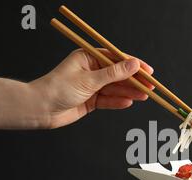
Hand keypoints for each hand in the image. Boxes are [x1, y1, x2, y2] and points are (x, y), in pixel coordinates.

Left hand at [31, 49, 154, 128]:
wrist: (40, 109)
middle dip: (134, 81)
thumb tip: (133, 64)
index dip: (133, 65)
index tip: (148, 71)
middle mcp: (91, 71)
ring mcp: (91, 86)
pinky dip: (118, 102)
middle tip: (150, 86)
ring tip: (144, 96)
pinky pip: (108, 100)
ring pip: (115, 88)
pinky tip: (129, 102)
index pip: (116, 59)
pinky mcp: (90, 101)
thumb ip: (114, 73)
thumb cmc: (58, 88)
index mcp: (88, 57)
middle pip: (118, 75)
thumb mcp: (90, 79)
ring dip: (129, 92)